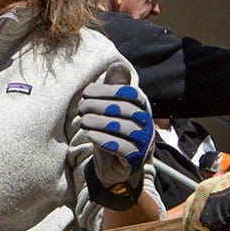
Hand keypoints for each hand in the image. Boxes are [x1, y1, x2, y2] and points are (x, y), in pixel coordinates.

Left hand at [77, 79, 152, 206]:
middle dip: (101, 106)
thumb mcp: (112, 109)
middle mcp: (147, 124)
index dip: (109, 91)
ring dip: (101, 123)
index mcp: (143, 108)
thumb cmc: (112, 132)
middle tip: (82, 108)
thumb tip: (117, 63)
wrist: (114, 166)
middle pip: (127, 110)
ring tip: (84, 121)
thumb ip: (114, 88)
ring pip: (125, 129)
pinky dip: (106, 141)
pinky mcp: (135, 160)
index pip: (131, 94)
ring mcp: (143, 143)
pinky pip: (123, 149)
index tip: (87, 92)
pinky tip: (91, 135)